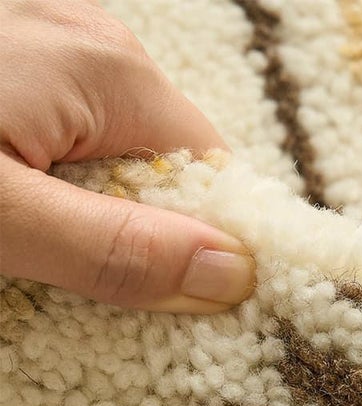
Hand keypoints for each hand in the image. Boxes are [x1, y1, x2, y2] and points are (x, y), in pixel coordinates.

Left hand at [0, 0, 254, 312]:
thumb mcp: (3, 216)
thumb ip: (114, 248)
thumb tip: (234, 275)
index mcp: (112, 71)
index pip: (214, 172)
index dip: (209, 243)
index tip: (182, 301)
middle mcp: (96, 44)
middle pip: (170, 167)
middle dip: (146, 234)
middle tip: (88, 285)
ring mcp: (54, 47)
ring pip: (122, 156)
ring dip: (100, 216)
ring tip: (40, 247)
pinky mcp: (21, 64)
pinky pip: (77, 136)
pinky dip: (64, 185)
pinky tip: (24, 208)